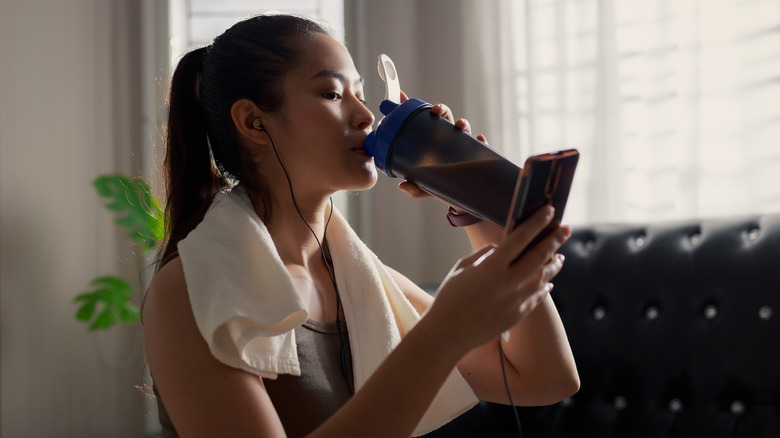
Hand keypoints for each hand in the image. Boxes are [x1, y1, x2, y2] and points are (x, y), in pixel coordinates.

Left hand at [396, 94, 488, 201]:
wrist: (462, 200)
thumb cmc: (441, 187)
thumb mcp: (426, 187)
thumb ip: (415, 187)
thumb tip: (402, 185)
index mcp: (434, 141)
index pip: (427, 121)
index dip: (419, 111)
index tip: (413, 100)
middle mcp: (449, 140)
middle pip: (446, 118)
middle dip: (442, 110)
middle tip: (436, 111)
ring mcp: (464, 146)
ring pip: (464, 129)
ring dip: (463, 123)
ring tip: (459, 125)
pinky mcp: (477, 156)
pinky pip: (481, 146)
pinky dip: (480, 142)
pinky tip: (479, 140)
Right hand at [424, 205, 569, 353]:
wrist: (448, 334)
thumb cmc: (449, 298)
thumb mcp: (461, 269)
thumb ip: (483, 254)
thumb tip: (500, 248)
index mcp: (490, 268)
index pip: (519, 239)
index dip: (536, 223)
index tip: (549, 211)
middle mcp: (506, 284)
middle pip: (538, 256)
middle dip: (554, 240)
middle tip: (566, 229)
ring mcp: (515, 301)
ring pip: (543, 278)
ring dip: (553, 264)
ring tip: (560, 256)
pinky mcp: (518, 316)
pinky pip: (537, 297)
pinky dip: (544, 286)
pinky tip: (548, 282)